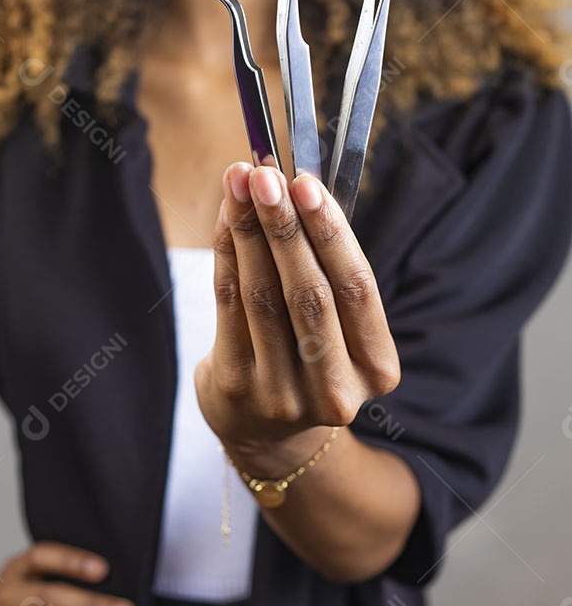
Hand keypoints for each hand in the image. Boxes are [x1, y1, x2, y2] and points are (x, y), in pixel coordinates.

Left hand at [194, 162, 400, 455]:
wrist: (266, 430)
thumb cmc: (310, 355)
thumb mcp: (338, 324)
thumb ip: (325, 264)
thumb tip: (290, 184)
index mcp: (378, 369)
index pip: (357, 289)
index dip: (330, 232)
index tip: (306, 183)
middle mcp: (336, 390)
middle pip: (309, 293)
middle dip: (285, 226)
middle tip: (265, 175)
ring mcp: (284, 395)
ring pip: (264, 297)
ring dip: (249, 232)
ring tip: (240, 183)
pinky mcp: (237, 388)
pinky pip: (229, 306)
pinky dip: (227, 254)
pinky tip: (226, 217)